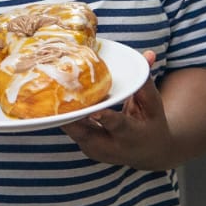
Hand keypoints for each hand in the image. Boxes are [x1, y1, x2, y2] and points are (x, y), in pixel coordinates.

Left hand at [62, 50, 178, 169]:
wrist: (148, 152)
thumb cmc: (151, 123)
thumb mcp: (153, 104)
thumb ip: (145, 80)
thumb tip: (149, 53)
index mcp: (133, 135)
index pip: (118, 126)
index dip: (106, 118)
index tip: (95, 110)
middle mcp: (113, 147)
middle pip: (87, 133)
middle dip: (72, 117)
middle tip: (60, 97)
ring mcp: (97, 150)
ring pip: (75, 132)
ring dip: (63, 114)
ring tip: (53, 92)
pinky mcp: (86, 148)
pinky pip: (72, 130)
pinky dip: (64, 116)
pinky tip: (54, 100)